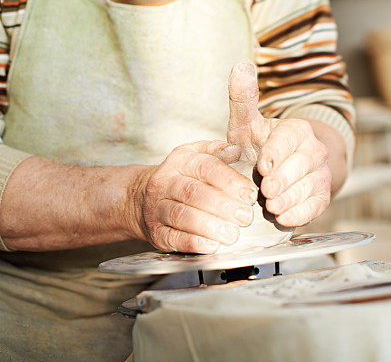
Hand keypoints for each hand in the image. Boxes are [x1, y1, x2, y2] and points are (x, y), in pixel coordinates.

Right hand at [131, 140, 257, 253]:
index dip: (229, 181)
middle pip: (194, 193)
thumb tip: (236, 150)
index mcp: (180, 161)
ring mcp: (158, 208)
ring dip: (210, 226)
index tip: (249, 194)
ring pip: (182, 216)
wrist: (138, 198)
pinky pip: (173, 238)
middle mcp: (166, 182)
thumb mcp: (193, 155)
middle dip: (223, 206)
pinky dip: (194, 242)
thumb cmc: (177, 176)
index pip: (206, 167)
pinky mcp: (156, 231)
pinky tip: (212, 245)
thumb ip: (216, 151)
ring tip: (231, 234)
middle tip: (244, 216)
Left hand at [227, 60, 331, 225]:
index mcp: (296, 129)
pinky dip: (300, 213)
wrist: (275, 174)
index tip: (262, 166)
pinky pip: (317, 206)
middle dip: (282, 179)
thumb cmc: (257, 146)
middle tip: (264, 191)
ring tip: (271, 205)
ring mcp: (320, 173)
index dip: (275, 154)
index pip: (289, 139)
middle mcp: (313, 149)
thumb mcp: (246, 123)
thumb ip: (242, 98)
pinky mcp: (323, 197)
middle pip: (302, 165)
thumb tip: (240, 65)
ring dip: (290, 198)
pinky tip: (283, 217)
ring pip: (310, 186)